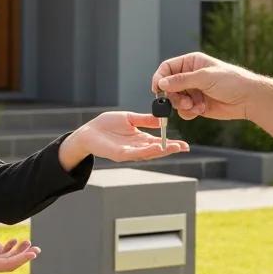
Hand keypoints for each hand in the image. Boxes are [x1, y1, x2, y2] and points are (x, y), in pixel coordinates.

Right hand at [0, 235, 38, 273]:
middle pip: (9, 264)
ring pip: (5, 260)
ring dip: (16, 252)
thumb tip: (0, 247)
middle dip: (23, 256)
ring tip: (27, 242)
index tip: (33, 252)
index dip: (22, 258)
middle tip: (36, 248)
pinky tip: (11, 242)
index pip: (8, 264)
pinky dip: (6, 250)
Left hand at [60, 111, 189, 166]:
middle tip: (184, 147)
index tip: (184, 144)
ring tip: (174, 148)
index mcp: (139, 139)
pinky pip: (136, 153)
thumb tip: (161, 120)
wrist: (88, 131)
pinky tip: (156, 148)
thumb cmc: (106, 125)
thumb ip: (145, 120)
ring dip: (162, 151)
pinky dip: (147, 151)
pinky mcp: (120, 155)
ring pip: (148, 153)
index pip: (159, 142)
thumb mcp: (129, 118)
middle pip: (157, 150)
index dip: (171, 143)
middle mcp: (136, 147)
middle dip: (171, 149)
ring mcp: (129, 152)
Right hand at [151, 51, 260, 120]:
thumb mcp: (204, 78)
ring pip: (175, 100)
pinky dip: (189, 112)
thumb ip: (181, 80)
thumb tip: (161, 83)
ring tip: (195, 106)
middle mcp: (190, 77)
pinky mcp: (197, 105)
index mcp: (191, 63)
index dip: (160, 78)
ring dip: (182, 105)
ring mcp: (193, 91)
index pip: (167, 68)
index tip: (157, 89)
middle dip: (174, 96)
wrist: (248, 99)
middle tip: (184, 101)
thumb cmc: (231, 81)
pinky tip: (201, 110)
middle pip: (168, 86)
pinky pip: (183, 111)